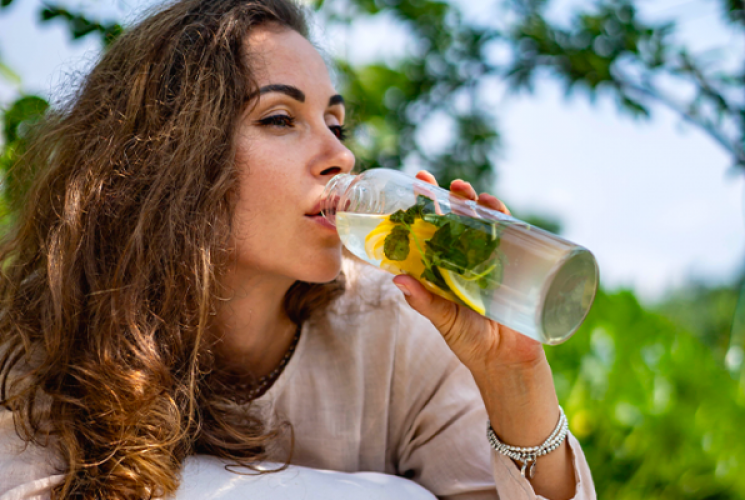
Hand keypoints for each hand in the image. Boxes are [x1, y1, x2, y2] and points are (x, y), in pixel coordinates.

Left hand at [395, 172, 575, 498]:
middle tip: (436, 181)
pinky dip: (505, 219)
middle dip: (448, 200)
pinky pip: (511, 237)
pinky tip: (495, 207)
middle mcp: (466, 261)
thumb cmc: (471, 343)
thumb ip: (424, 302)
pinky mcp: (516, 267)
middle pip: (456, 222)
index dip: (421, 211)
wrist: (508, 363)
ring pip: (482, 224)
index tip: (411, 189)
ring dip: (474, 204)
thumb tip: (396, 280)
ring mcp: (492, 262)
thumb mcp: (444, 321)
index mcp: (444, 271)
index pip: (431, 233)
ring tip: (464, 191)